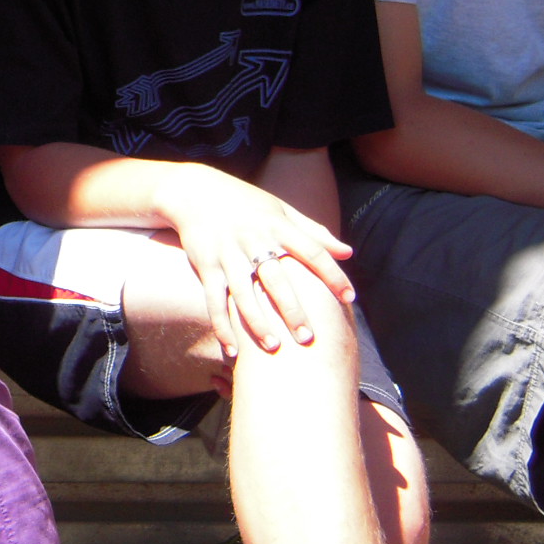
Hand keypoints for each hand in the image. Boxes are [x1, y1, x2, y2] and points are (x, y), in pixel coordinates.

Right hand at [157, 164, 354, 361]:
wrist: (195, 193)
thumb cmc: (246, 204)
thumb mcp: (281, 211)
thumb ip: (314, 232)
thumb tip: (349, 253)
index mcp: (277, 226)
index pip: (311, 250)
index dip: (332, 274)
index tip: (349, 297)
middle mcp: (252, 240)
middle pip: (276, 279)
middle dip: (292, 309)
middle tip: (308, 338)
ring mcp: (227, 254)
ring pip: (243, 294)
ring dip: (257, 322)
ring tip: (273, 347)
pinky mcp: (206, 266)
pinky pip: (214, 301)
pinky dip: (222, 326)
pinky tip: (233, 350)